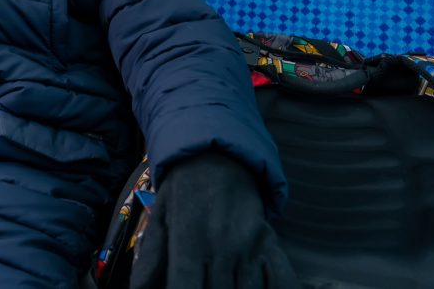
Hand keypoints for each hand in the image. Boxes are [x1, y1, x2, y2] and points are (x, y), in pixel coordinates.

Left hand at [130, 152, 297, 288]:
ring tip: (226, 285)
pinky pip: (283, 278)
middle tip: (204, 285)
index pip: (186, 288)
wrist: (216, 158)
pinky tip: (259, 287)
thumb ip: (151, 259)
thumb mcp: (159, 219)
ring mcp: (249, 246)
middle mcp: (221, 246)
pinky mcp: (270, 242)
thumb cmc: (182, 192)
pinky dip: (279, 288)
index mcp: (189, 242)